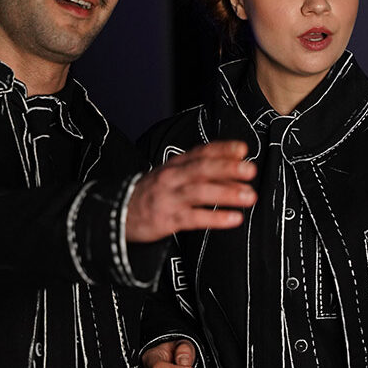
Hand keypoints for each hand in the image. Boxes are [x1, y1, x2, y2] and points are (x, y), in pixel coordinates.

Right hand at [126, 141, 256, 241]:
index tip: (242, 149)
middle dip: (228, 168)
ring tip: (249, 196)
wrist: (116, 213)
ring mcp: (169, 198)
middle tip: (250, 170)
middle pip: (202, 168)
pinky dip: (215, 218)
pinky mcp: (167, 219)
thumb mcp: (170, 175)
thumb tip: (235, 171)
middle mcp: (172, 178)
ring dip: (227, 193)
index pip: (201, 152)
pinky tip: (233, 218)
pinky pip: (194, 218)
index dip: (222, 149)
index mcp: (175, 165)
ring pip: (200, 191)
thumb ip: (198, 171)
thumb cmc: (151, 194)